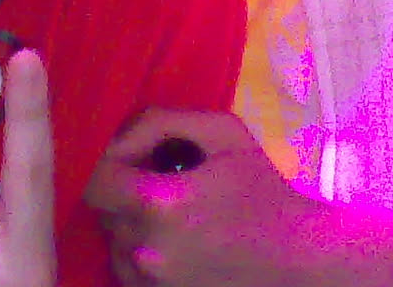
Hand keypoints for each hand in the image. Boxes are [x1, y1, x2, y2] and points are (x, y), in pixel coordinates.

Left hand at [87, 109, 385, 286]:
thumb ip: (161, 122)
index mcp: (158, 204)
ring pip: (114, 242)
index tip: (129, 156)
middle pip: (103, 210)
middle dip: (123, 189)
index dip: (104, 161)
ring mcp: (151, 284)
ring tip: (174, 213)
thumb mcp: (223, 133)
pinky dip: (143, 251)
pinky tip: (178, 239)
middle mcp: (146, 250)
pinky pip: (129, 270)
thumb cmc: (264, 191)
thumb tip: (118, 137)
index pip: (91, 180)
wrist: (301, 258)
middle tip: (159, 179)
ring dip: (131, 223)